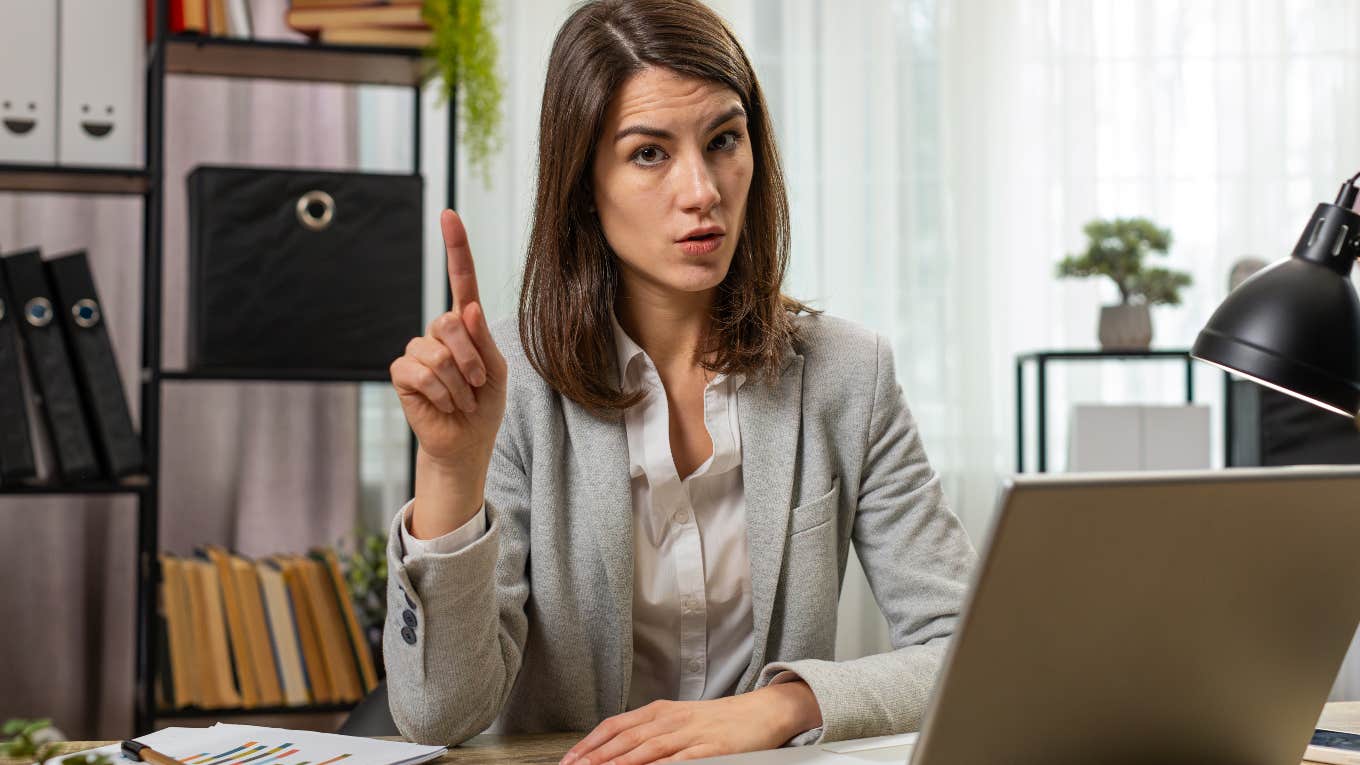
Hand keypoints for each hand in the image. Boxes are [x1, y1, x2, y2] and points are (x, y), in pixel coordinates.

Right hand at [389, 210, 507, 530]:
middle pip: (449, 322)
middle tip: (477, 385)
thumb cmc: (484, 404)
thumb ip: (483, 340)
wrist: (467, 440)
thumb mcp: (497, 370)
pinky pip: (420, 373)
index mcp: (466, 324)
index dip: (455, 248)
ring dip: (458, 384)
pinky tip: (442, 405)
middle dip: (471, 360)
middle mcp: (439, 331)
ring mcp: (417, 350)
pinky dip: (441, 394)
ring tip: (461, 400)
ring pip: (436, 353)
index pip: (461, 280)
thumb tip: (468, 309)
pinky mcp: (401, 372)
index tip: (449, 215)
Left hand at [559, 683, 822, 764]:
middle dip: (595, 758)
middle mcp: (669, 720)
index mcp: (658, 711)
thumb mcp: (677, 719)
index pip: (614, 726)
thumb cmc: (716, 720)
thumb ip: (647, 733)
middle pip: (625, 740)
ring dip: (619, 764)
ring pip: (646, 750)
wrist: (759, 713)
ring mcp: (689, 734)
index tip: (569, 760)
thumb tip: (615, 751)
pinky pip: (680, 760)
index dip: (589, 744)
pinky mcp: (710, 750)